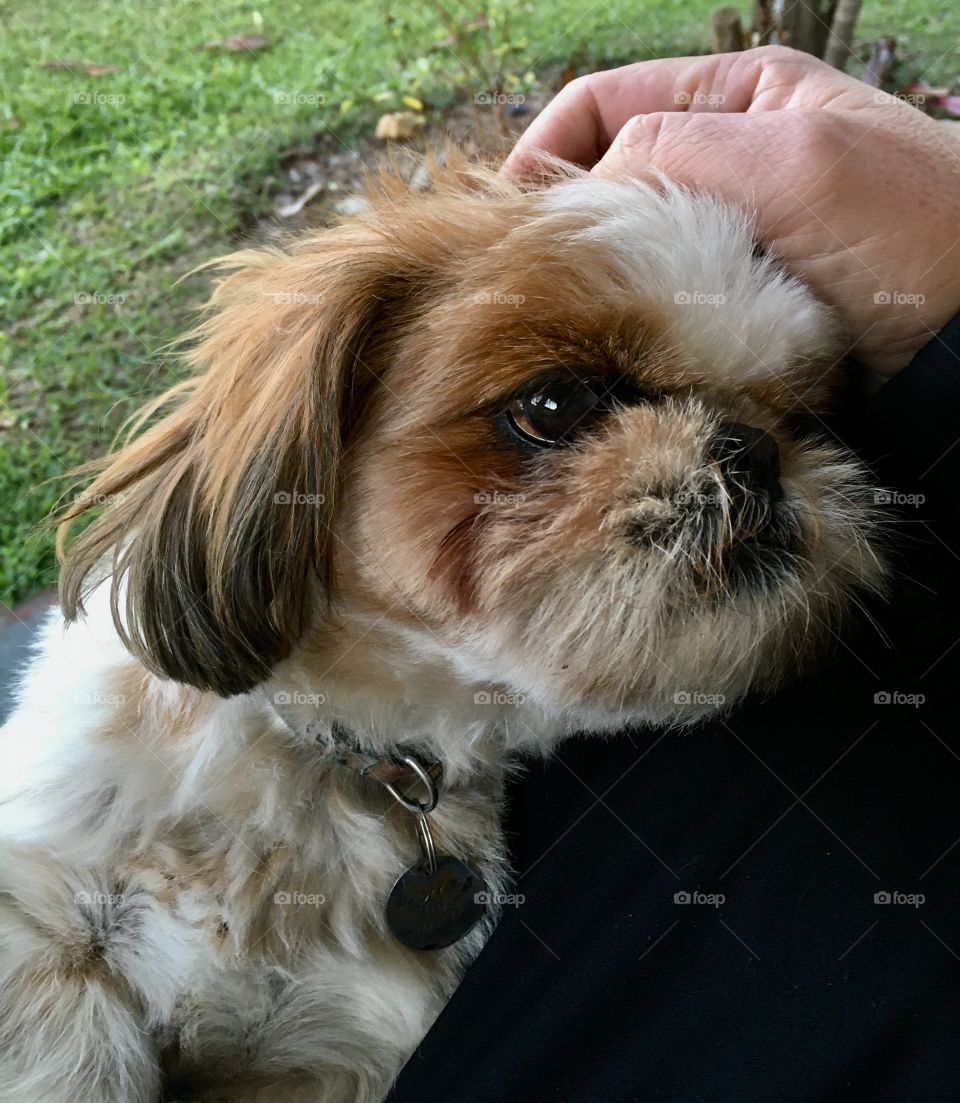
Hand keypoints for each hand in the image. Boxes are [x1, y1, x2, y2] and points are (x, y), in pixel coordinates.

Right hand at [503, 46, 959, 377]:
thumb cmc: (906, 230)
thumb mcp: (789, 160)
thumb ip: (671, 153)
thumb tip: (579, 195)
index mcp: (734, 99)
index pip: (600, 103)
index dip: (540, 149)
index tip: (500, 215)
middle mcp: (721, 163)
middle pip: (604, 177)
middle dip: (560, 220)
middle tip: (524, 276)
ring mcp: (724, 238)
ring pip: (627, 248)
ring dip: (593, 278)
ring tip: (563, 315)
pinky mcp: (730, 304)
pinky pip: (658, 302)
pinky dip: (629, 321)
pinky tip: (614, 345)